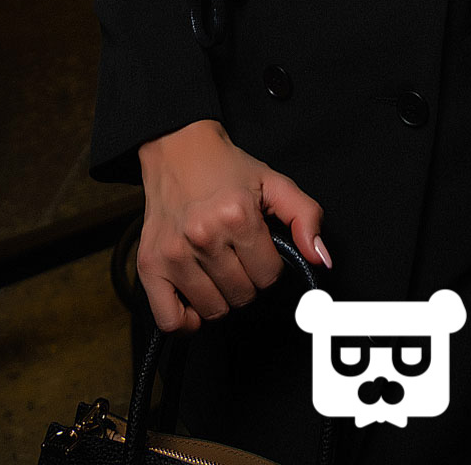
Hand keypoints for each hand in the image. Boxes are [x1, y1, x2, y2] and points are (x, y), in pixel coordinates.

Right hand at [136, 119, 329, 333]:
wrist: (177, 149)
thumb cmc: (226, 168)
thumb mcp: (274, 182)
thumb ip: (305, 216)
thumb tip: (322, 258)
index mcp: (238, 216)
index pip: (269, 276)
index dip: (269, 265)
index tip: (258, 249)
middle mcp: (204, 237)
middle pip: (243, 296)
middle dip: (247, 281)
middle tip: (237, 256)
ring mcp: (174, 254)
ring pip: (213, 310)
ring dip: (221, 296)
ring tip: (218, 270)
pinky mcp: (149, 266)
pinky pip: (170, 320)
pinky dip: (186, 321)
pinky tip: (195, 300)